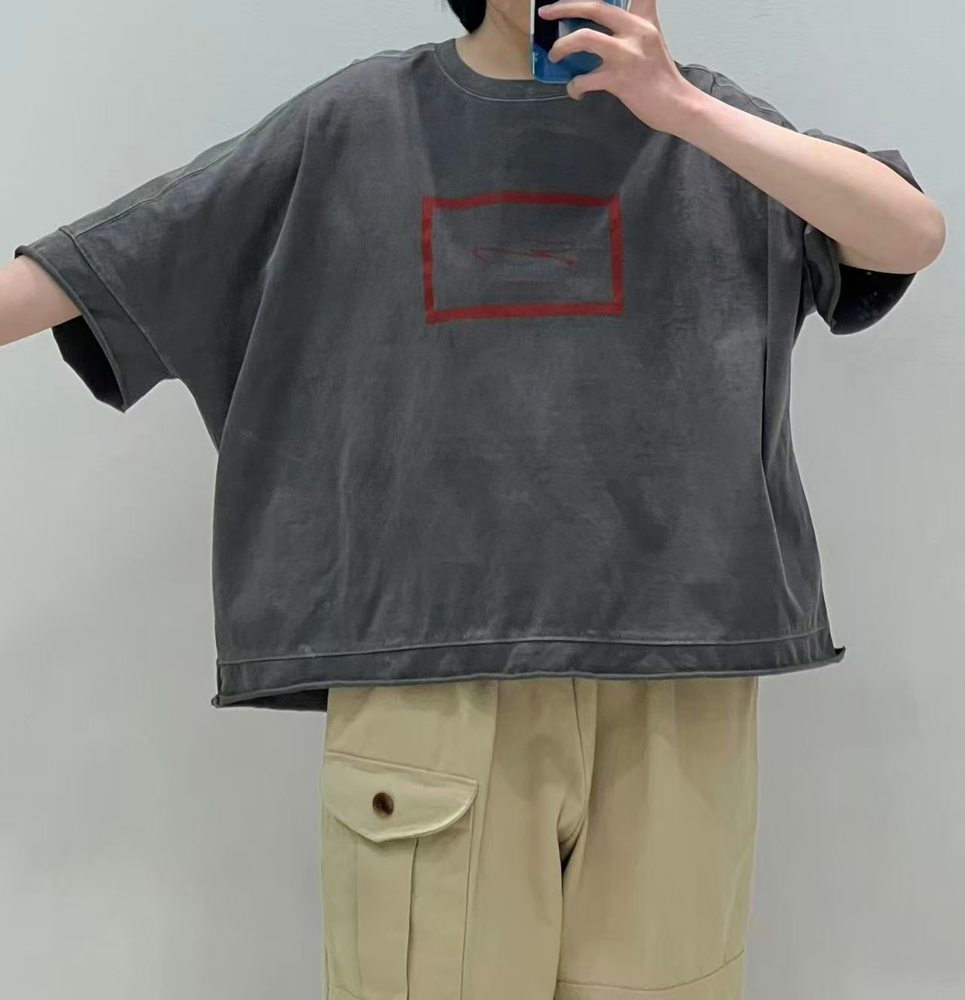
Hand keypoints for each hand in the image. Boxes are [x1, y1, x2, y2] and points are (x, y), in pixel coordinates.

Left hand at [538, 0, 702, 136]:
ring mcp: (626, 55)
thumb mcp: (651, 40)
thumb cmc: (660, 77)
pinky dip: (574, 86)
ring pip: (584, 38)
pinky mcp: (619, 80)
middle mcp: (635, 31)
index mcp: (642, 20)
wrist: (677, 104)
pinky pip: (585, 79)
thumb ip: (633, 26)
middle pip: (594, 7)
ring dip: (562, 46)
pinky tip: (575, 91)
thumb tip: (605, 27)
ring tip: (555, 56)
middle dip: (564, 7)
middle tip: (546, 12)